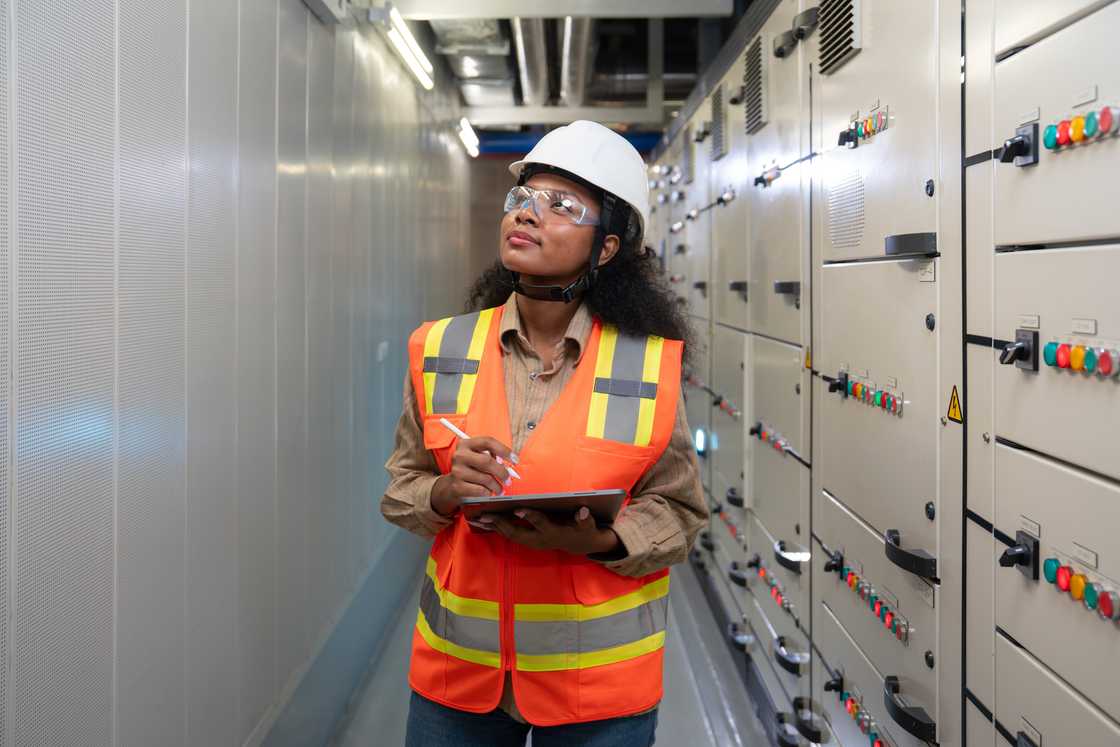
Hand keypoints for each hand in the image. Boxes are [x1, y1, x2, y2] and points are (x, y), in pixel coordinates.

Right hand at [430, 436, 517, 516]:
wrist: (451, 486)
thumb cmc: (470, 470)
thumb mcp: (477, 458)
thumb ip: (492, 457)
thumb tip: (510, 466)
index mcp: (466, 444)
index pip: (488, 441)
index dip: (504, 450)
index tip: (515, 460)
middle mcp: (459, 455)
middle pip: (487, 461)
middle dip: (502, 472)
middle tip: (509, 479)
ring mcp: (457, 471)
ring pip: (486, 479)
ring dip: (497, 486)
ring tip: (500, 489)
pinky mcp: (457, 486)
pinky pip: (480, 490)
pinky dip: (488, 493)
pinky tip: (488, 492)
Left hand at [488, 507, 620, 555]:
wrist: (580, 544)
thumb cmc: (583, 531)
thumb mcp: (587, 526)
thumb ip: (585, 520)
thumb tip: (584, 511)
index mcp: (554, 533)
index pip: (540, 524)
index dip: (529, 517)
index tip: (517, 508)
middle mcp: (540, 539)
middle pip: (517, 532)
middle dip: (500, 524)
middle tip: (485, 515)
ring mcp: (532, 541)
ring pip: (510, 534)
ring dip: (494, 527)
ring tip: (477, 517)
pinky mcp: (528, 540)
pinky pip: (509, 534)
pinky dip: (497, 528)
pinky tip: (486, 520)